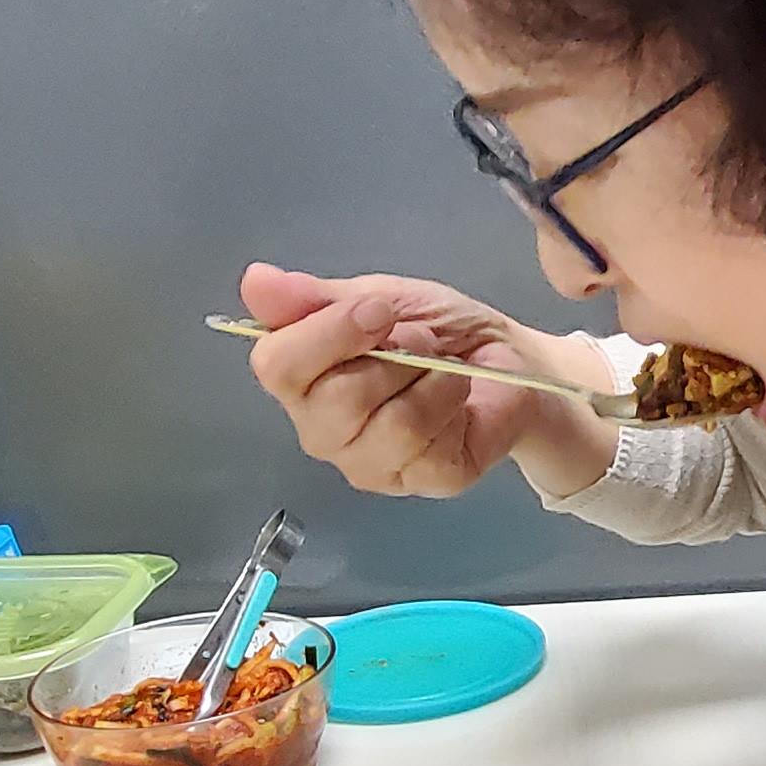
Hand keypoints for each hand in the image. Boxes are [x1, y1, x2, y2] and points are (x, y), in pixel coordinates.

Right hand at [235, 266, 617, 501]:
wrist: (510, 360)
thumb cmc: (438, 330)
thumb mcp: (379, 297)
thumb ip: (316, 298)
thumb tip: (254, 282)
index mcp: (302, 378)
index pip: (277, 365)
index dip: (327, 334)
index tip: (378, 311)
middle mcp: (323, 429)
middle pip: (333, 402)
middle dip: (392, 358)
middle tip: (422, 341)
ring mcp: (368, 464)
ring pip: (388, 427)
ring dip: (430, 381)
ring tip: (446, 369)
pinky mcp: (419, 483)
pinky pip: (428, 448)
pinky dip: (452, 406)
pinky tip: (459, 400)